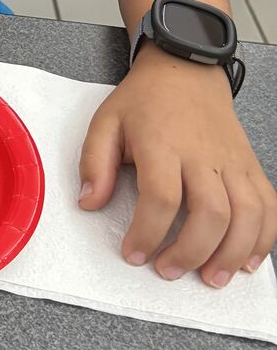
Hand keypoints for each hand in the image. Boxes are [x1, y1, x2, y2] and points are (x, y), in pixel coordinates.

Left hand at [78, 47, 276, 285]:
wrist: (185, 71)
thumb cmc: (144, 101)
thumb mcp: (106, 122)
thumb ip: (94, 163)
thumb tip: (89, 203)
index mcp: (163, 143)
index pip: (162, 197)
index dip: (148, 232)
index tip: (134, 254)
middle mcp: (203, 154)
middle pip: (211, 212)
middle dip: (191, 251)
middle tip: (169, 271)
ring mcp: (232, 161)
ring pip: (246, 213)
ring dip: (232, 253)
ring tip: (212, 279)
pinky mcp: (250, 165)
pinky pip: (268, 205)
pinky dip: (264, 237)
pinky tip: (247, 261)